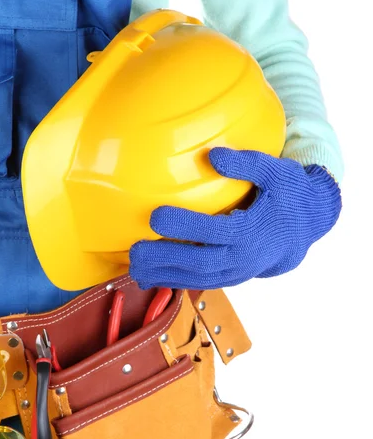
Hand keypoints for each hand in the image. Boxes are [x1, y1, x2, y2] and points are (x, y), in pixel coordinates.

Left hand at [130, 147, 341, 289]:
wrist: (304, 229)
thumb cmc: (288, 195)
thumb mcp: (277, 172)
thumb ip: (247, 164)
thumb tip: (213, 155)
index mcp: (252, 230)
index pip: (215, 230)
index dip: (185, 226)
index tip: (156, 216)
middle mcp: (243, 257)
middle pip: (199, 262)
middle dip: (165, 259)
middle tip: (134, 251)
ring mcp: (236, 272)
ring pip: (197, 278)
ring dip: (164, 275)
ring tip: (134, 268)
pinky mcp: (230, 278)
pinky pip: (200, 283)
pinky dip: (174, 281)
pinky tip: (149, 278)